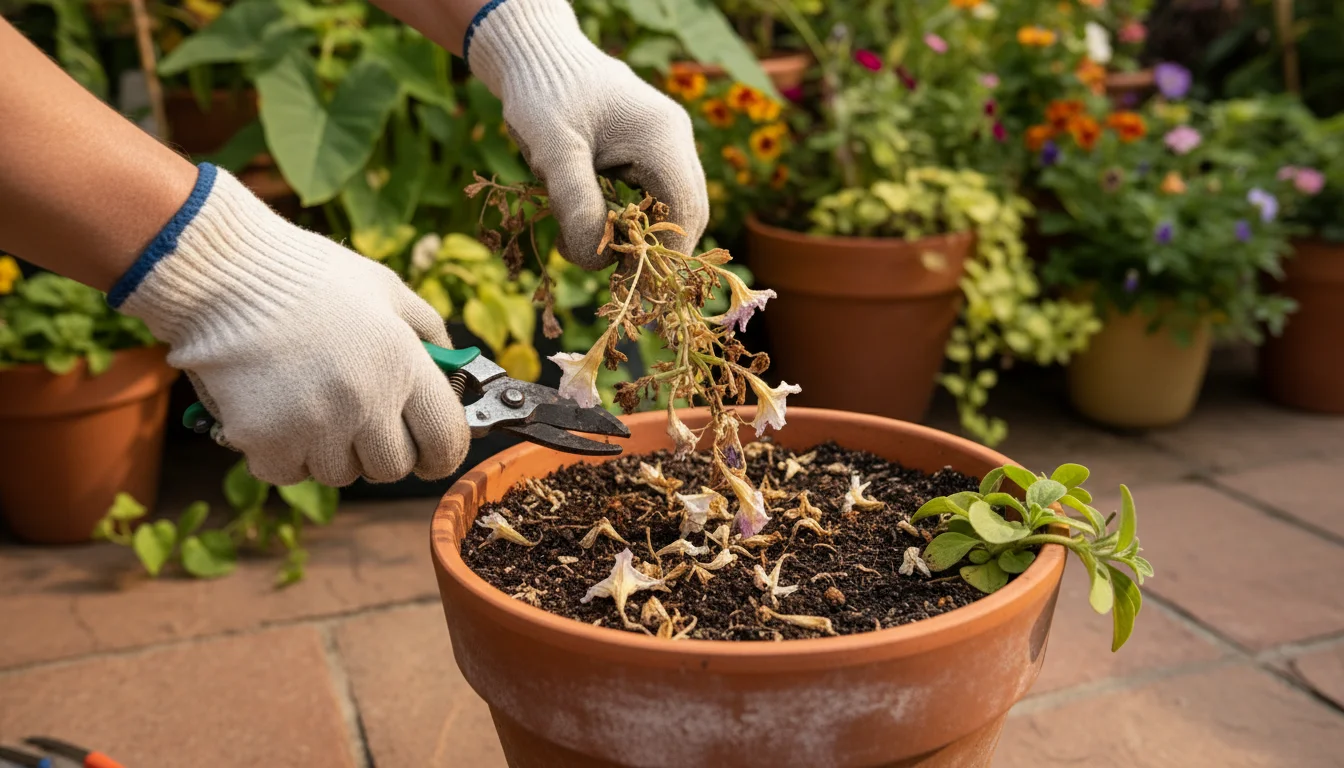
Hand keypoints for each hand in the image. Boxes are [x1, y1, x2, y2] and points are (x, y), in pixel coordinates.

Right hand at [112, 164, 469, 486]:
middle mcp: (366, 402)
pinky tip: (275, 411)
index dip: (441, 454)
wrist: (224, 273)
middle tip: (357, 419)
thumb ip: (429, 333)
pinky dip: (283, 454)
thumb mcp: (387, 290)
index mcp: (403, 364)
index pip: (446, 441)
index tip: (430, 453)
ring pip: (339, 474)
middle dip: (380, 450)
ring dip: (329, 451)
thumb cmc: (309, 277)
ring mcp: (315, 426)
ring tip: (308, 401)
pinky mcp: (265, 442)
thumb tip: (456, 376)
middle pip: (392, 468)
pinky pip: (289, 473)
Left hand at [466, 0, 708, 268]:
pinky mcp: (651, 151)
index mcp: (662, 137)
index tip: (631, 292)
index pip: (684, 213)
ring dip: (644, 241)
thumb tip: (598, 264)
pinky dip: (635, 223)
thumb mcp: (553, 151)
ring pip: (674, 210)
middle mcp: (675, 140)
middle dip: (656, 254)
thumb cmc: (542, 96)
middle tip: (616, 285)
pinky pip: (656, 198)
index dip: (664, 258)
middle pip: (688, 215)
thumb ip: (577, 206)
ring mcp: (667, 145)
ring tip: (603, 260)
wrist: (538, 56)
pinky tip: (602, 234)